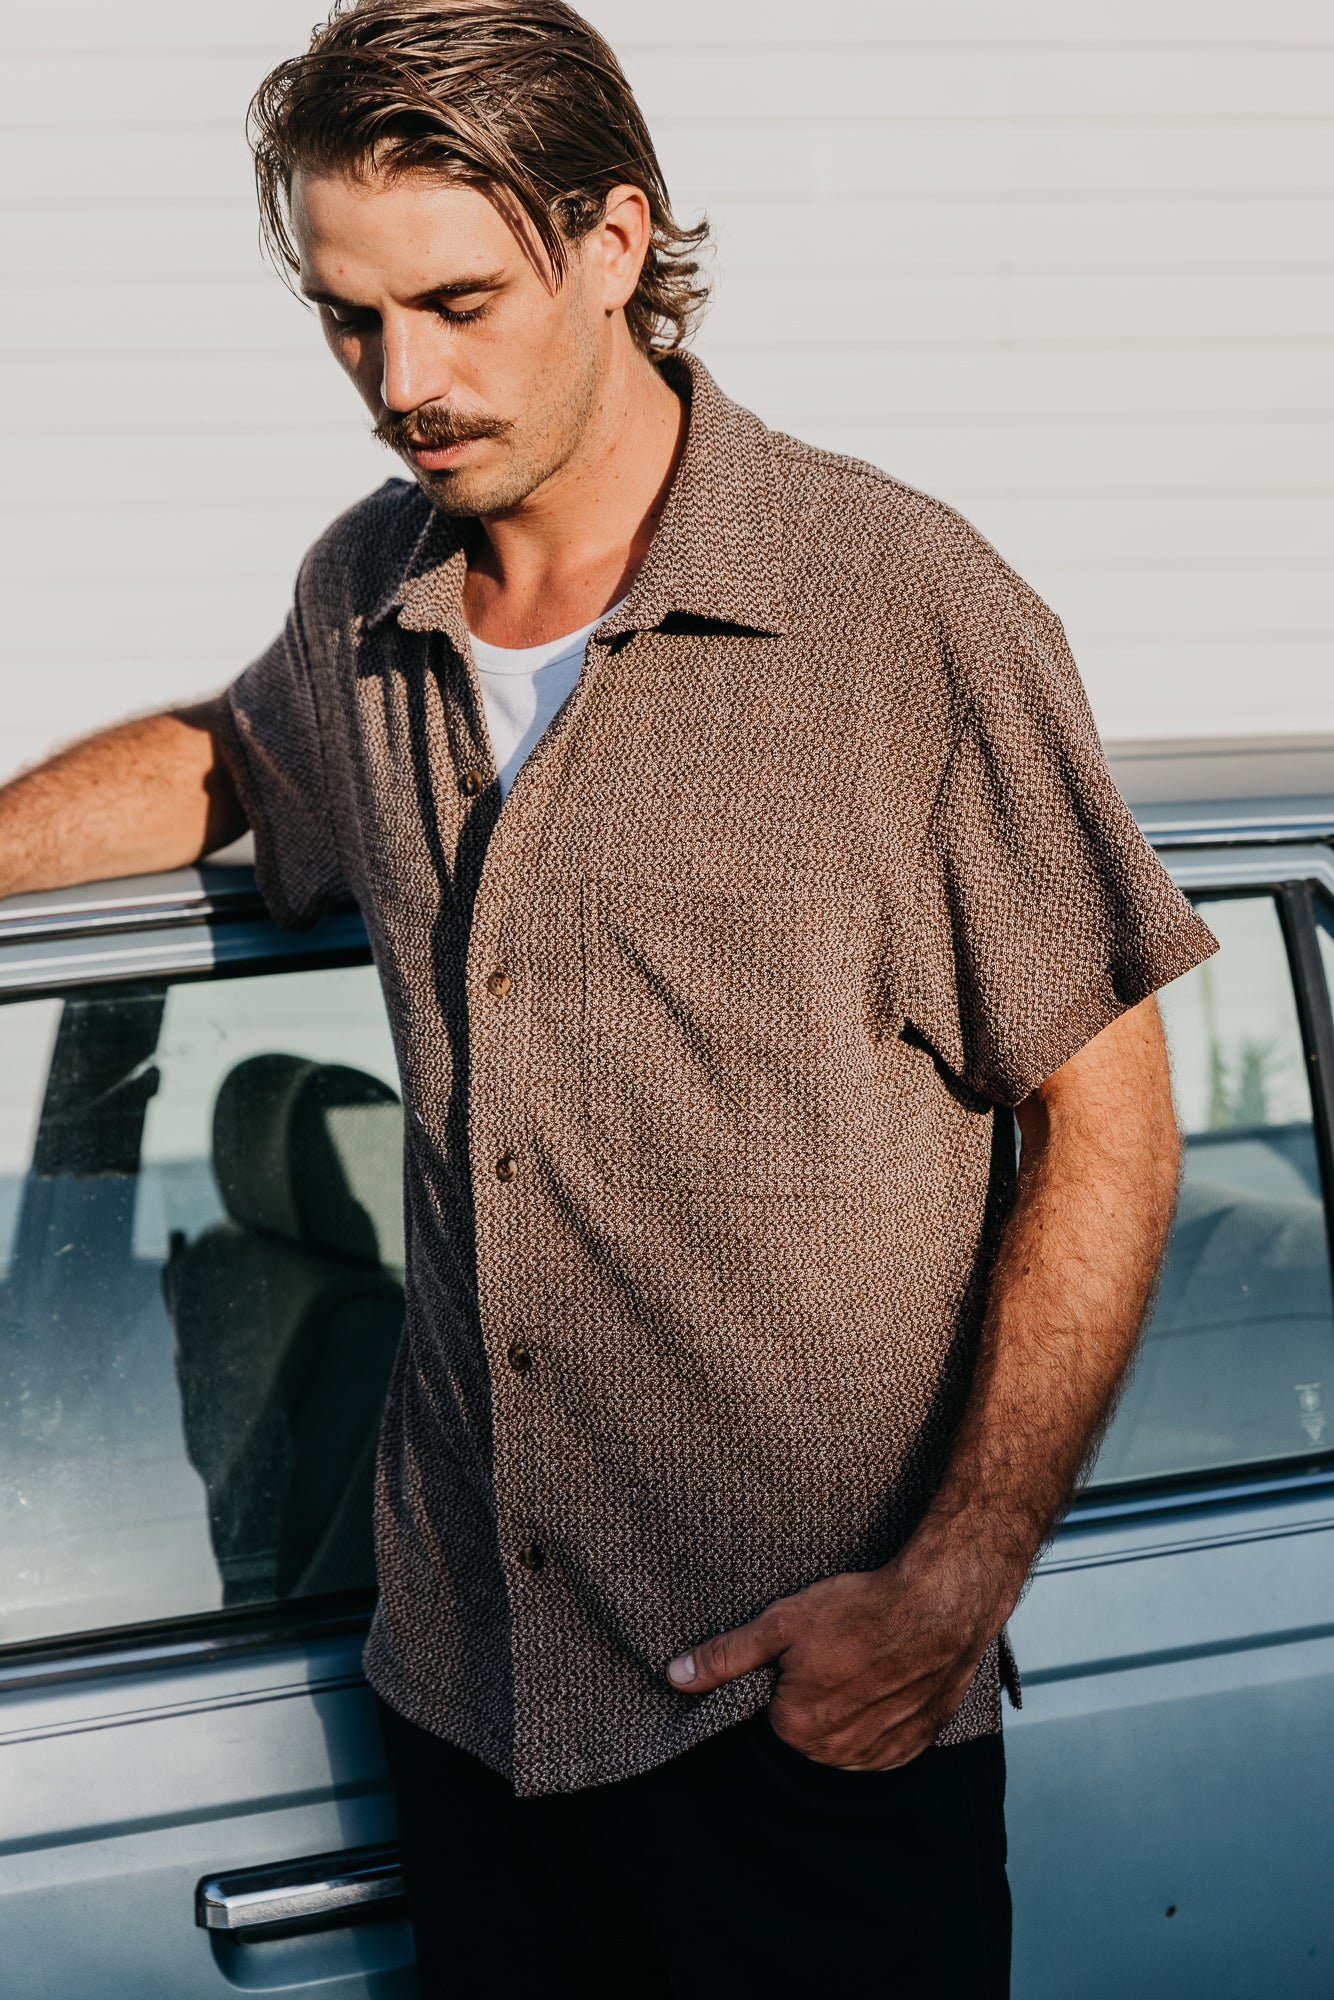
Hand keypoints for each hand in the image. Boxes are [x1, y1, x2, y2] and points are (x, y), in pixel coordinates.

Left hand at [666, 1553, 999, 1769]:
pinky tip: (886, 1680)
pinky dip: (880, 1717)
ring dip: (849, 1708)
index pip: (773, 1710)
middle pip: (809, 1728)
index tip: (806, 1648)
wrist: (939, 1605)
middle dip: (816, 1694)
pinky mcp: (914, 1745)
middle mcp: (838, 1754)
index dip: (785, 1675)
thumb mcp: (781, 1623)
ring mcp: (880, 1753)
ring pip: (846, 1737)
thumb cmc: (860, 1610)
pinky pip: (882, 1742)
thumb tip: (675, 1676)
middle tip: (837, 1649)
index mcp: (798, 1729)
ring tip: (865, 1660)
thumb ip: (725, 1657)